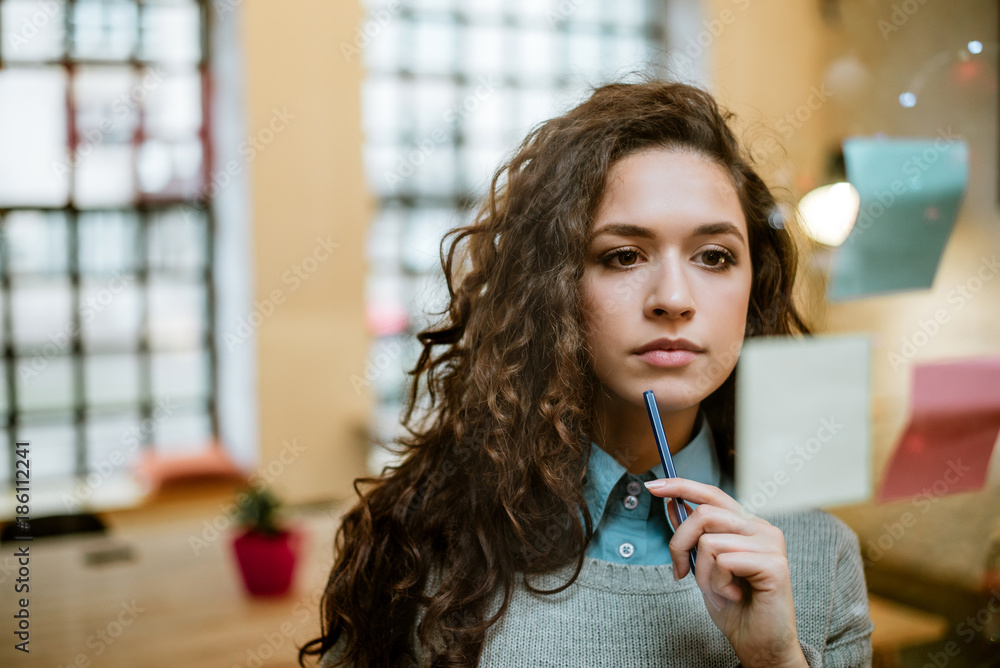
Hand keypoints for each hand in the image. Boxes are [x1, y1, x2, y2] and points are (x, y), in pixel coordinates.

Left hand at [644, 477, 808, 667]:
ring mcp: (770, 544)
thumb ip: (693, 537)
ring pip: (709, 541)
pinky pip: (724, 562)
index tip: (653, 486)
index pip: (712, 494)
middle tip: (680, 572)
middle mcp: (762, 528)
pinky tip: (733, 596)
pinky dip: (718, 584)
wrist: (758, 644)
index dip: (681, 486)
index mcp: (746, 525)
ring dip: (702, 574)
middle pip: (704, 514)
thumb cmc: (734, 608)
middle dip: (680, 544)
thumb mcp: (703, 567)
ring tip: (718, 591)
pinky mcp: (774, 564)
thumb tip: (671, 506)